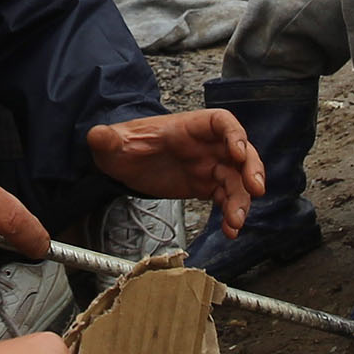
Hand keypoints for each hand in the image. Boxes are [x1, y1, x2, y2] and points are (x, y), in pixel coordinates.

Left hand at [86, 109, 263, 237]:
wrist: (122, 162)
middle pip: (240, 152)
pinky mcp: (205, 186)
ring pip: (236, 180)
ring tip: (237, 222)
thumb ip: (107, 139)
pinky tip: (230, 230)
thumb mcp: (112, 142)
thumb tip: (97, 136)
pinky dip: (231, 214)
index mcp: (188, 128)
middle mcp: (205, 146)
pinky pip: (225, 199)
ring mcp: (208, 166)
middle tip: (256, 189)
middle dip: (252, 168)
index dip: (234, 135)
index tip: (239, 152)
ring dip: (242, 200)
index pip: (221, 123)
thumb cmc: (123, 145)